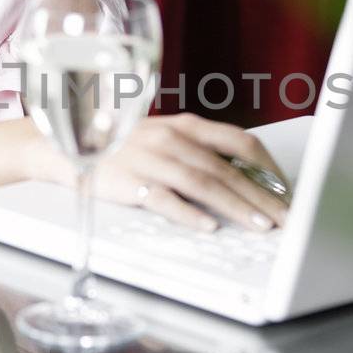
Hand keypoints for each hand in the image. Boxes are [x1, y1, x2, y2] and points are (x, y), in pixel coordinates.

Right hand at [29, 112, 290, 232]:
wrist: (67, 146)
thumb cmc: (122, 145)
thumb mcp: (165, 138)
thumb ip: (199, 152)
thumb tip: (243, 177)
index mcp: (186, 125)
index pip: (240, 142)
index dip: (268, 167)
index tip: (285, 189)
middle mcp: (172, 139)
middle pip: (227, 169)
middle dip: (262, 195)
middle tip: (286, 216)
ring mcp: (151, 160)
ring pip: (204, 184)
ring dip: (237, 207)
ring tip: (260, 225)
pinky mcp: (131, 182)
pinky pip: (165, 200)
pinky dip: (190, 214)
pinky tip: (209, 227)